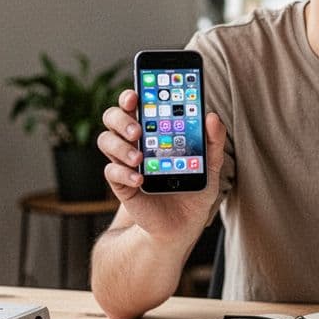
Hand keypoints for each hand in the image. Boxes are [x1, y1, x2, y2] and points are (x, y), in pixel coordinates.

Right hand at [98, 89, 225, 241]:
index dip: (131, 96)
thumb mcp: (210, 165)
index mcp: (154, 129)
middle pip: (112, 117)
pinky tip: (140, 179)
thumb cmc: (194, 187)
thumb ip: (213, 142)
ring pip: (105, 140)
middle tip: (138, 129)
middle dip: (121, 118)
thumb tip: (212, 117)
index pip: (135, 104)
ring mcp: (125, 161)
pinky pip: (111, 172)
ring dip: (119, 145)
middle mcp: (135, 141)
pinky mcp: (121, 184)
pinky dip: (124, 173)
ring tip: (140, 157)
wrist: (183, 224)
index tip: (136, 94)